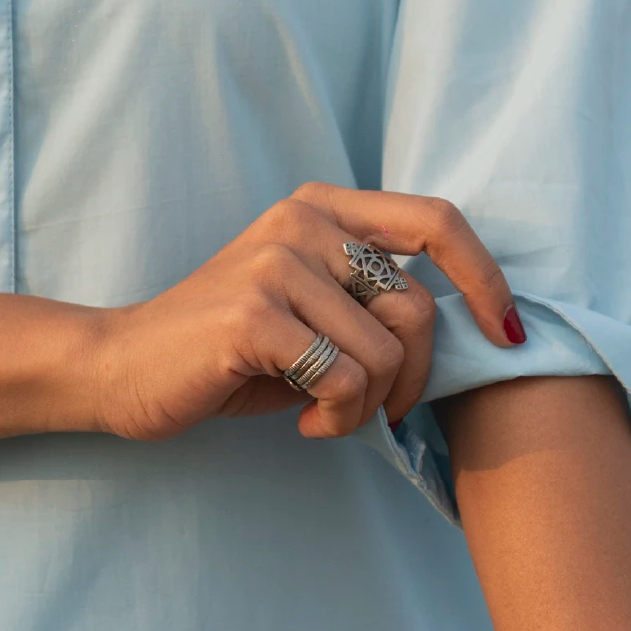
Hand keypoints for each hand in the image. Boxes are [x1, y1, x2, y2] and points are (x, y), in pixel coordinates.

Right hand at [92, 182, 520, 442]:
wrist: (122, 369)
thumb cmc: (230, 352)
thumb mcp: (312, 308)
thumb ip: (374, 298)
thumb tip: (473, 325)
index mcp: (322, 208)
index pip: (438, 220)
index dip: (487, 278)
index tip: (509, 334)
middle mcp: (301, 221)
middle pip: (417, 309)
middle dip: (411, 380)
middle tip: (371, 410)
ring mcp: (275, 263)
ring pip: (384, 354)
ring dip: (366, 409)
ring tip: (320, 414)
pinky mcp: (253, 314)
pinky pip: (344, 381)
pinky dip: (335, 419)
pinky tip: (300, 422)